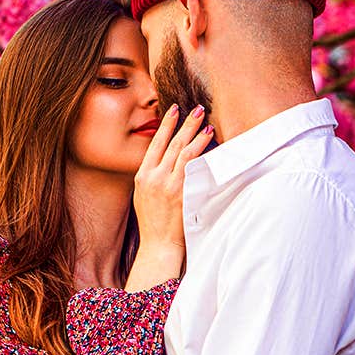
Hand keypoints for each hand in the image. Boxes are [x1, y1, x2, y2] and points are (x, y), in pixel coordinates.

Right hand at [126, 104, 212, 291]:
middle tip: (197, 109)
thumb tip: (164, 158)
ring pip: (185, 153)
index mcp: (142, 176)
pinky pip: (195, 169)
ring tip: (207, 124)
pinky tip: (212, 145)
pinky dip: (204, 155)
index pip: (155, 144)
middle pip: (172, 144)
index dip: (165, 125)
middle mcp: (154, 178)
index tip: (174, 110)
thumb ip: (152, 176)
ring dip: (197, 136)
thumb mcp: (143, 195)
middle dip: (186, 124)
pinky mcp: (183, 194)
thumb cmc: (153, 222)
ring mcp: (169, 185)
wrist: (158, 245)